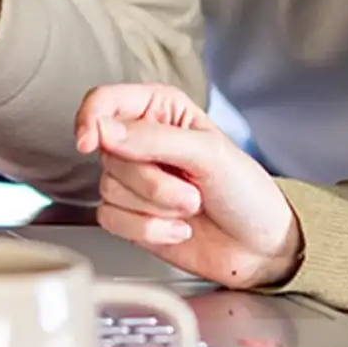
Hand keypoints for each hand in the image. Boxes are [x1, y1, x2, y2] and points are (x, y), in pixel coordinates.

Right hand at [75, 84, 303, 287]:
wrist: (257, 245)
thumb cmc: (244, 189)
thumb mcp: (209, 153)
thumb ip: (155, 139)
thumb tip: (106, 130)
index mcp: (162, 109)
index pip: (106, 102)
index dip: (91, 118)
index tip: (91, 141)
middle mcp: (142, 141)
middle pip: (107, 152)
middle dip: (151, 180)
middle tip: (191, 188)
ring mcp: (135, 180)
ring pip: (110, 189)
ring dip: (156, 207)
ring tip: (191, 206)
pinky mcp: (130, 216)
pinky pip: (111, 220)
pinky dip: (148, 229)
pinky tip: (177, 228)